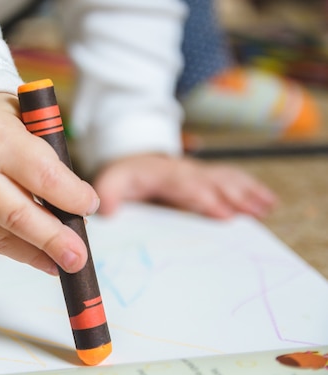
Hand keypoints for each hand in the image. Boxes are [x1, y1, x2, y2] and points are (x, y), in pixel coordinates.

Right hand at [0, 93, 99, 274]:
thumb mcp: (27, 121)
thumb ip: (50, 159)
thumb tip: (76, 208)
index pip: (43, 176)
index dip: (72, 197)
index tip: (90, 206)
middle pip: (18, 216)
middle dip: (53, 240)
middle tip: (78, 258)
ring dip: (35, 254)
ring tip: (60, 264)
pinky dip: (13, 249)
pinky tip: (35, 254)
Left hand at [92, 153, 276, 218]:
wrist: (134, 162)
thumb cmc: (124, 178)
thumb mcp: (110, 183)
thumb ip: (108, 195)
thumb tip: (106, 211)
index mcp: (161, 175)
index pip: (184, 186)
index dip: (203, 198)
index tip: (221, 212)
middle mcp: (184, 171)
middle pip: (211, 182)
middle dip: (232, 196)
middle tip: (251, 212)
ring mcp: (198, 174)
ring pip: (225, 180)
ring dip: (246, 193)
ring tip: (265, 207)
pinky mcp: (207, 179)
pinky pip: (231, 180)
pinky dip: (251, 190)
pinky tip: (268, 203)